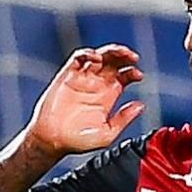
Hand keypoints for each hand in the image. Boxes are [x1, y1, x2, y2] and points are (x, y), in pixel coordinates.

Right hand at [27, 43, 144, 156]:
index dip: (133, 72)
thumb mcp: (107, 134)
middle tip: (133, 57)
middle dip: (125, 55)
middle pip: (114, 61)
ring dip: (111, 50)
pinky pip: (78, 58)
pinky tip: (95, 57)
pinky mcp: (67, 76)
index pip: (125, 75)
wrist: (52, 141)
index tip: (138, 75)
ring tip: (120, 52)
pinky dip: (87, 53)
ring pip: (100, 55)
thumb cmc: (77, 141)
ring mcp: (82, 79)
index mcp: (108, 96)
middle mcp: (96, 85)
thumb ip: (124, 119)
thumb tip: (140, 107)